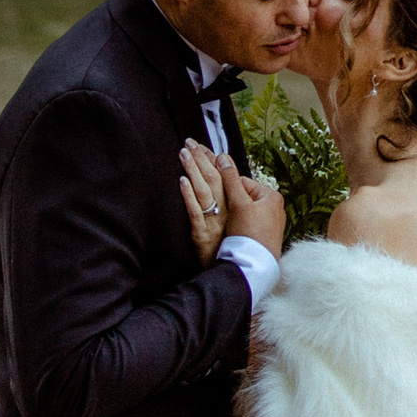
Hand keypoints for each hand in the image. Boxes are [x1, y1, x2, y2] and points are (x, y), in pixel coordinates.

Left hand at [178, 140, 224, 264]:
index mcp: (233, 206)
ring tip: (184, 152)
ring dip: (194, 170)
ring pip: (204, 191)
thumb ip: (229, 206)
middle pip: (214, 178)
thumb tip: (222, 189)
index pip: (223, 177)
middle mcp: (225, 211)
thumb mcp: (233, 226)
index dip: (212, 160)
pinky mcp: (201, 234)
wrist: (234, 275)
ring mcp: (213, 222)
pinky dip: (188, 195)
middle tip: (190, 141)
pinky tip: (182, 181)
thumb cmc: (231, 250)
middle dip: (202, 158)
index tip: (203, 145)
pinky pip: (195, 212)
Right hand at [219, 150, 286, 259]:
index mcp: (273, 196)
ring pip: (246, 212)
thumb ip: (230, 180)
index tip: (219, 197)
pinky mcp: (267, 237)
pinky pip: (250, 226)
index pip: (244, 183)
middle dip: (233, 204)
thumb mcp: (238, 203)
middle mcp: (276, 208)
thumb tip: (223, 157)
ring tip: (230, 226)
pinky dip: (242, 228)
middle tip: (225, 214)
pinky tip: (236, 234)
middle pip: (245, 197)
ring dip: (236, 216)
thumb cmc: (249, 233)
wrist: (255, 265)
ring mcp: (272, 224)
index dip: (228, 189)